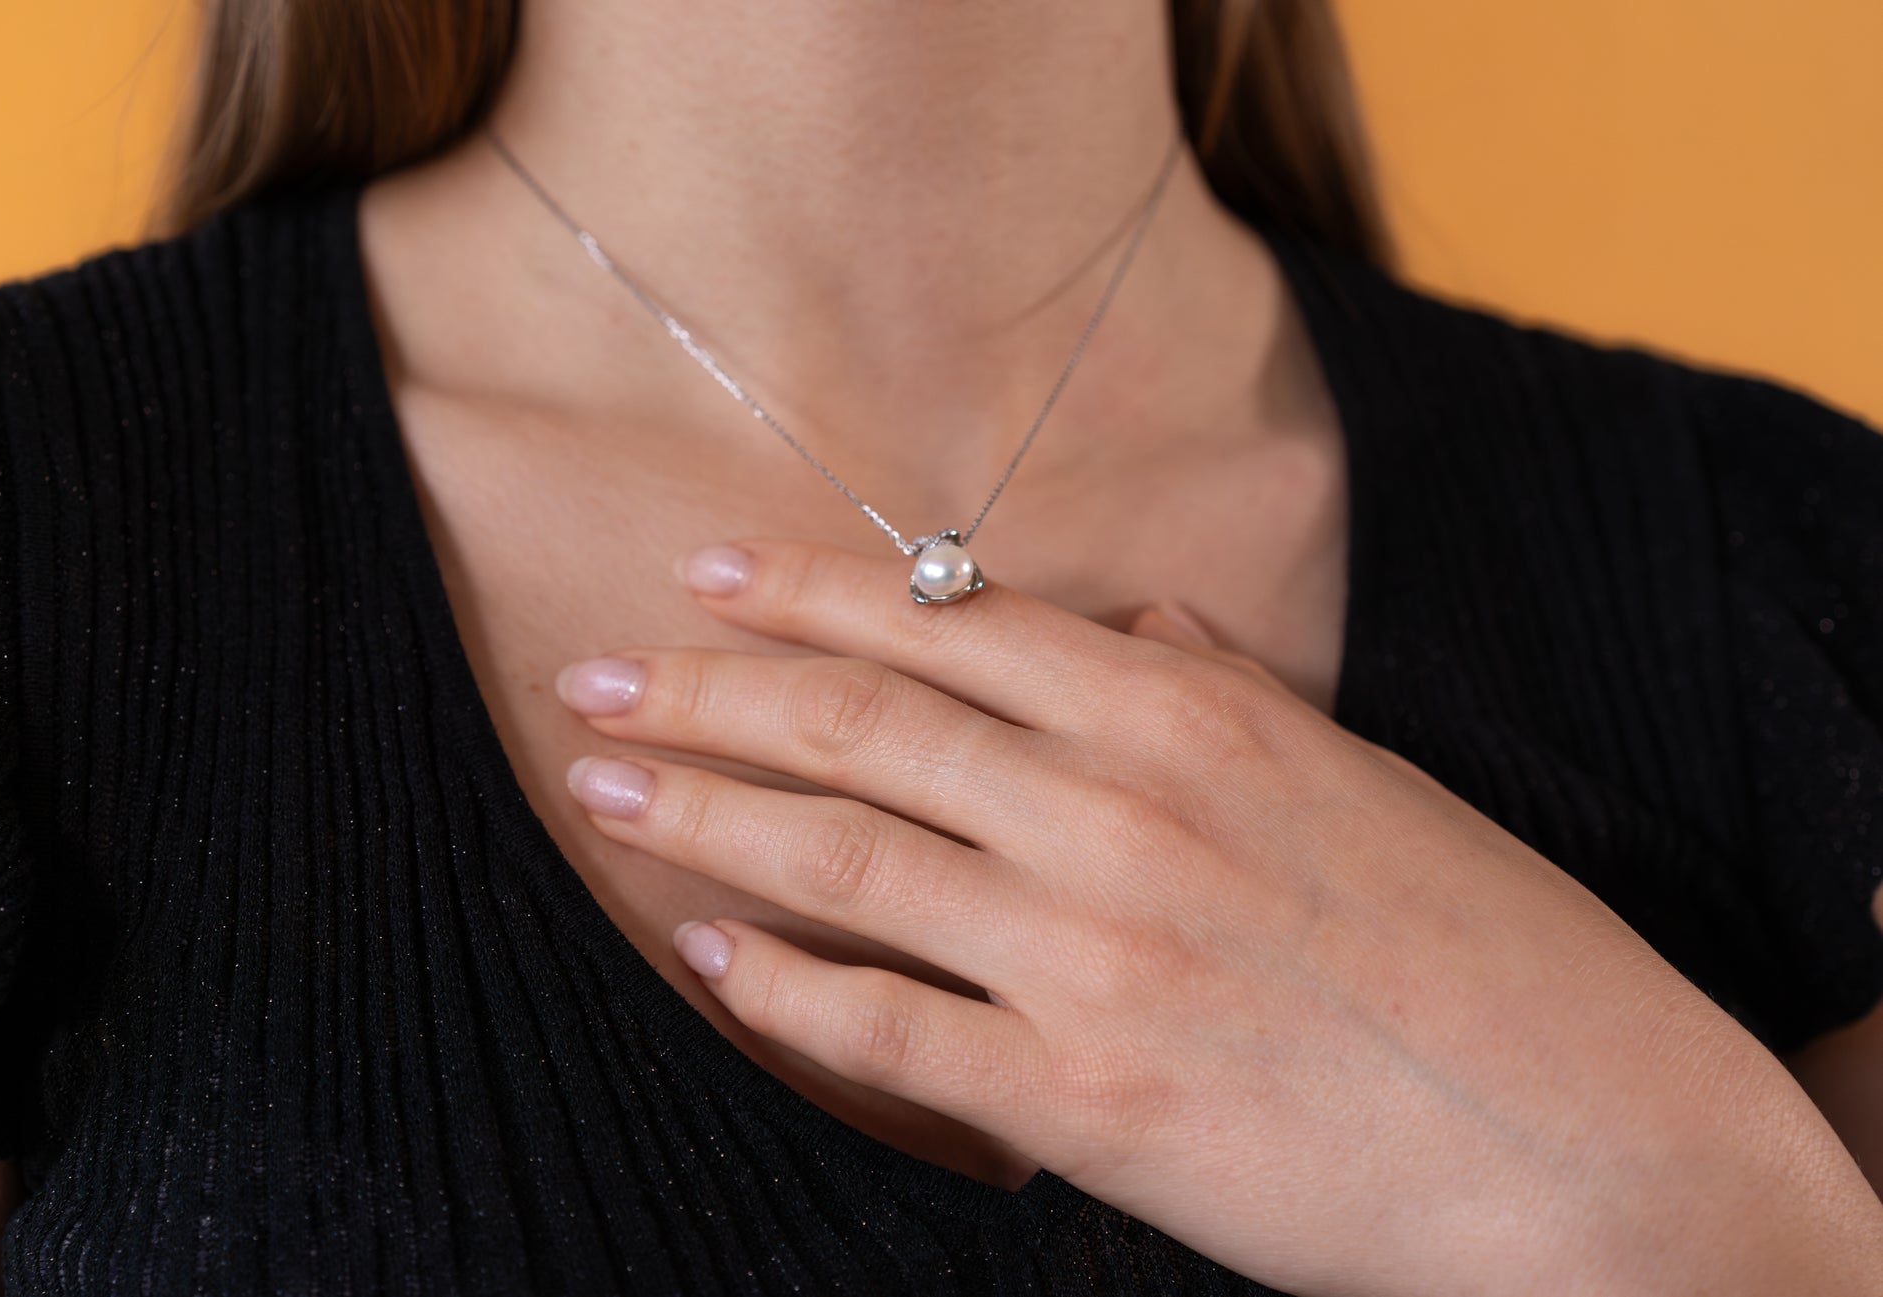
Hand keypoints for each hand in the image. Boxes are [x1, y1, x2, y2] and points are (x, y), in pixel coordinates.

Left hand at [554, 538, 1882, 1295]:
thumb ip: (1225, 690)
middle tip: (599, 676)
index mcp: (1190, 719)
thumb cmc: (1483, 952)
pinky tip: (708, 953)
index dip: (808, 592)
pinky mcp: (1083, 1102)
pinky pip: (889, 1030)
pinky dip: (784, 987)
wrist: (1582, 1144)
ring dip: (708, 813)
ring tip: (608, 784)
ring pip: (848, 858)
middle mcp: (1121, 814)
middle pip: (865, 724)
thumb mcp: (1360, 778)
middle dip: (713, 689)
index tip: (705, 572)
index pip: (951, 625)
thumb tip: (1128, 625)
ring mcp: (1092, 957)